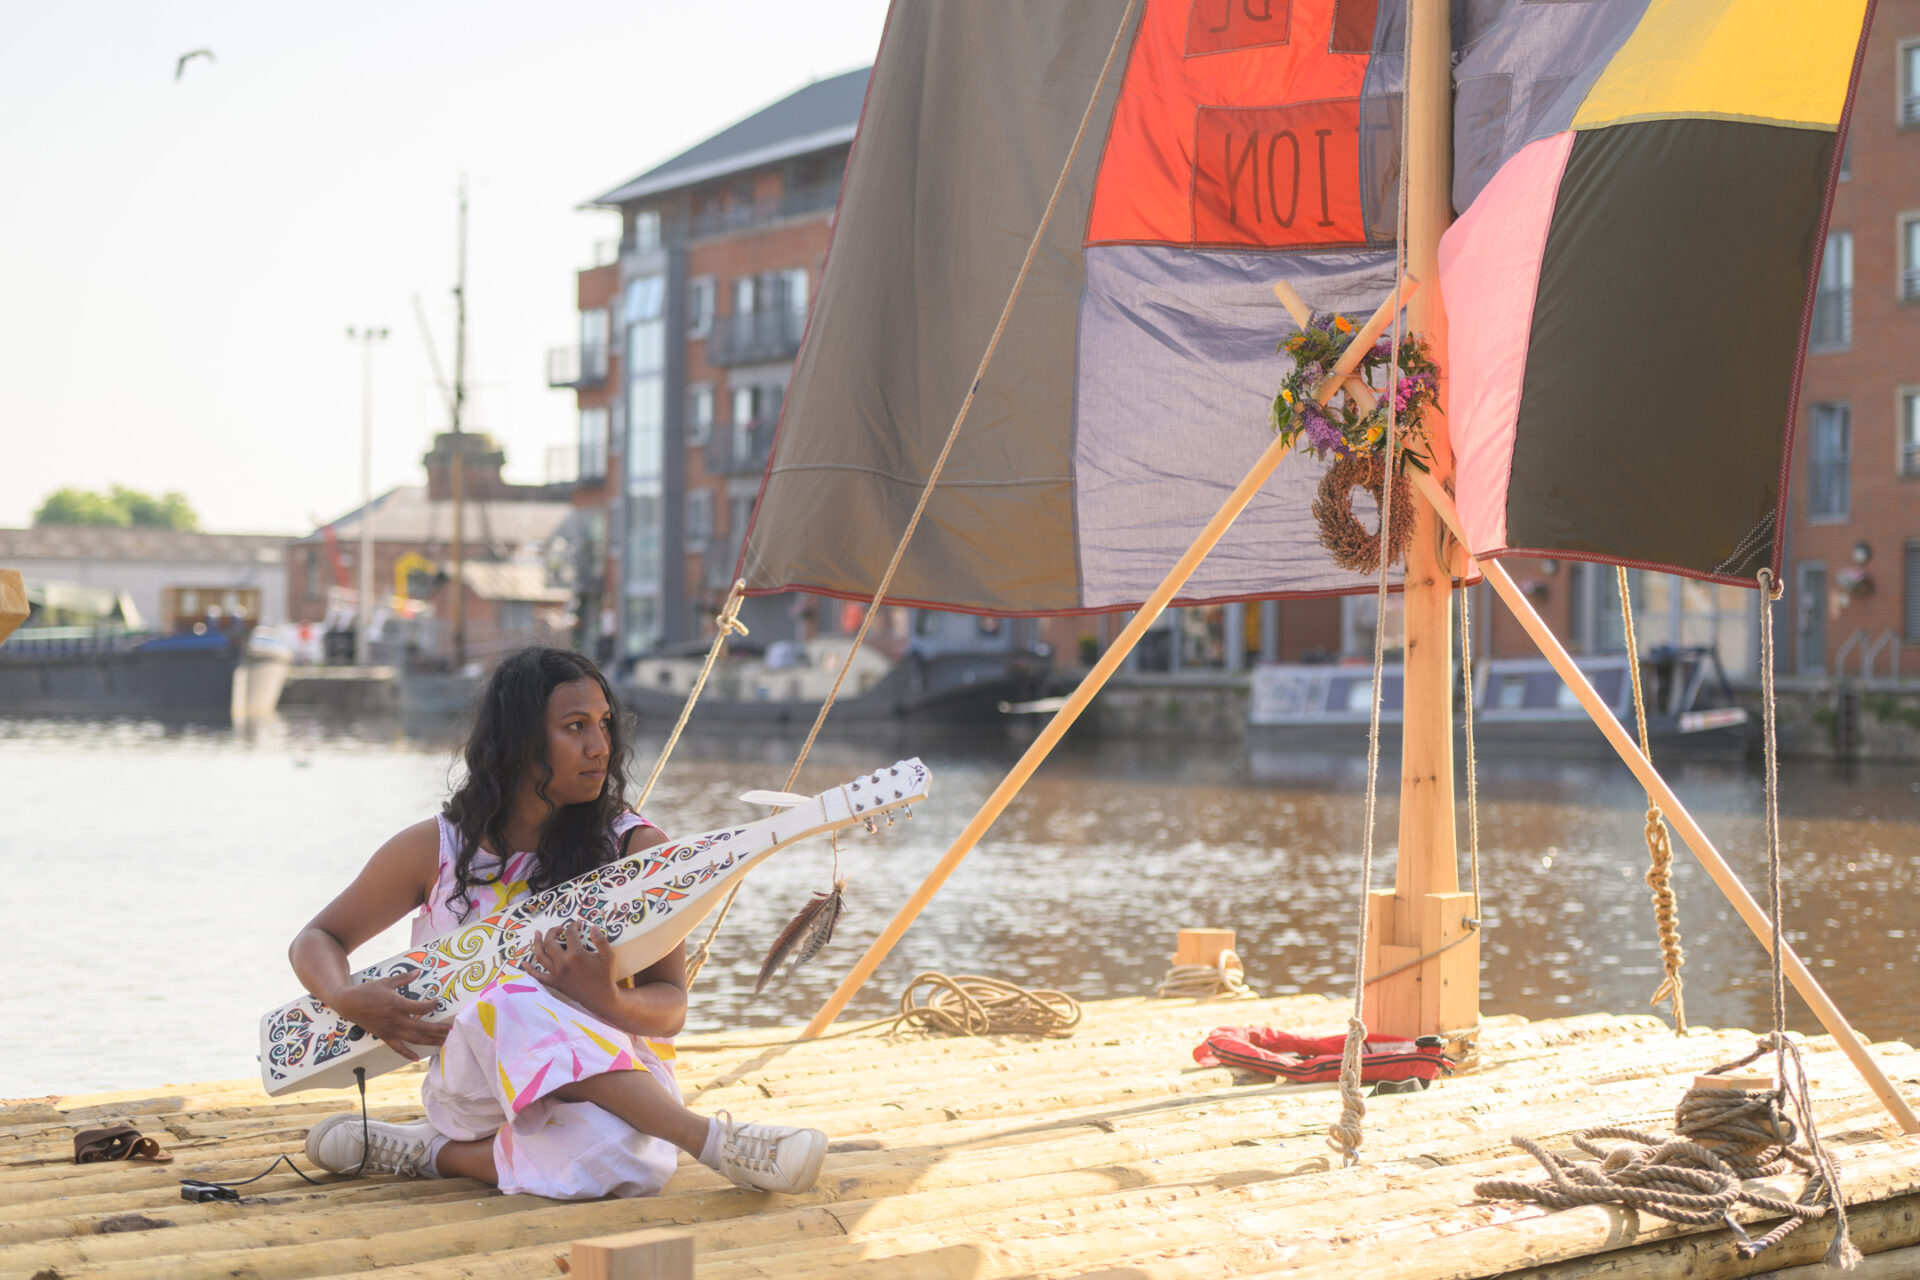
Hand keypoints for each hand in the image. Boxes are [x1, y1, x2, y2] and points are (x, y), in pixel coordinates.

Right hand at [328, 972, 446, 1061]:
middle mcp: (395, 1019)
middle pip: (422, 1027)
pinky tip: (418, 1058)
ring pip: (413, 1039)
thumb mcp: (387, 981)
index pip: (421, 1008)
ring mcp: (390, 1030)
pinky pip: (397, 1048)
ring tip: (443, 1043)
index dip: (432, 1005)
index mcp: (397, 1004)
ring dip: (430, 1041)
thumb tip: (418, 971)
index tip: (438, 1001)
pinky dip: (408, 1054)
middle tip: (452, 1030)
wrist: (348, 1003)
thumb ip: (404, 978)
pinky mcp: (384, 1036)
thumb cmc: (368, 991)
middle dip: (438, 1030)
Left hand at [528, 921, 618, 1012]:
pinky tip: (523, 963)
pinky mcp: (554, 983)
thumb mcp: (609, 956)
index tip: (577, 924)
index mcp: (576, 955)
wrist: (602, 999)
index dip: (573, 926)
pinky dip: (529, 970)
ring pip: (540, 955)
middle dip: (553, 931)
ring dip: (537, 943)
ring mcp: (556, 973)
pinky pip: (537, 976)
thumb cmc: (606, 977)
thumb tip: (592, 927)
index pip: (570, 934)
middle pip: (550, 941)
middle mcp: (563, 963)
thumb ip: (601, 940)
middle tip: (559, 928)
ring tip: (537, 934)